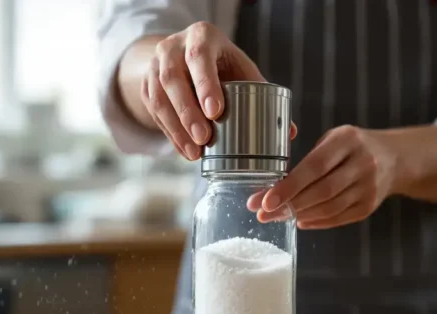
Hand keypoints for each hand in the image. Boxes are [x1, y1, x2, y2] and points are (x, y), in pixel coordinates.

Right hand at [141, 22, 295, 160]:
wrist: (184, 55)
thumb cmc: (222, 65)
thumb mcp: (240, 69)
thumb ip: (262, 94)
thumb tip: (290, 131)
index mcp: (202, 36)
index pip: (199, 57)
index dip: (205, 84)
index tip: (216, 112)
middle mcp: (172, 47)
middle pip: (173, 78)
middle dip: (188, 112)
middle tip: (205, 139)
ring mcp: (154, 65)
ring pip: (158, 97)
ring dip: (176, 128)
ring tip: (195, 153)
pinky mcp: (146, 86)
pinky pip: (152, 111)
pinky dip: (169, 133)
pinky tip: (184, 150)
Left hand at [247, 126, 399, 228]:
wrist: (395, 158)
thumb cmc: (353, 147)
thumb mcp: (334, 139)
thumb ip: (308, 158)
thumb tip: (272, 185)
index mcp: (348, 140)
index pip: (314, 167)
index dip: (288, 186)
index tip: (265, 199)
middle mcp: (362, 163)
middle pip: (321, 191)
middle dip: (288, 204)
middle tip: (263, 214)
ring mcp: (369, 187)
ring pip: (329, 208)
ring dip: (299, 215)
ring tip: (276, 217)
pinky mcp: (369, 206)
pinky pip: (338, 218)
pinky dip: (316, 221)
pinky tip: (300, 219)